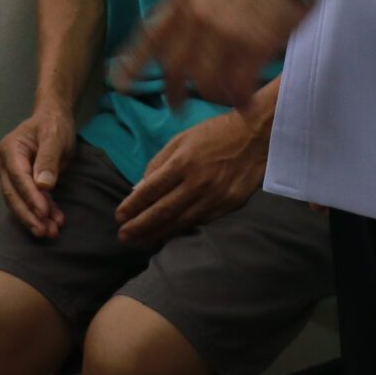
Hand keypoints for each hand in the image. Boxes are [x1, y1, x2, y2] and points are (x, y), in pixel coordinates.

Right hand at [0, 104, 78, 239]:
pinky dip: (41, 213)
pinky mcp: (22, 184)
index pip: (18, 178)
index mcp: (10, 150)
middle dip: (29, 215)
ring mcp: (11, 175)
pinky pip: (29, 201)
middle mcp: (6, 164)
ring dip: (34, 219)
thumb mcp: (55, 136)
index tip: (43, 213)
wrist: (54, 119)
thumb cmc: (53, 124)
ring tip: (51, 232)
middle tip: (45, 231)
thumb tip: (43, 185)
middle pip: (13, 195)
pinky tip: (53, 223)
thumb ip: (49, 159)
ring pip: (19, 202)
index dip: (30, 197)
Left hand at [115, 111, 267, 245]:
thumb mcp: (182, 138)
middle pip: (162, 211)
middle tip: (123, 237)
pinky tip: (169, 235)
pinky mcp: (228, 206)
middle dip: (139, 226)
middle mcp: (197, 182)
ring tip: (141, 241)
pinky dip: (182, 230)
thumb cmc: (215, 133)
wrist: (256, 136)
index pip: (150, 190)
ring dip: (158, 234)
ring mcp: (214, 197)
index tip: (119, 216)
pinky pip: (200, 222)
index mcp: (182, 162)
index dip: (132, 206)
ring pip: (180, 222)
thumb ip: (159, 162)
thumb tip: (140, 187)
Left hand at [119, 0, 306, 109]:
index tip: (119, 82)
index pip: (150, 35)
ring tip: (220, 101)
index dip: (133, 63)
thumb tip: (193, 7)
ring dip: (211, 95)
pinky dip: (239, 98)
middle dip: (174, 90)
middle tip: (177, 106)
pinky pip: (238, 84)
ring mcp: (224, 32)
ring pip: (205, 80)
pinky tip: (244, 104)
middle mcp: (196, 15)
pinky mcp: (254, 45)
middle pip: (175, 66)